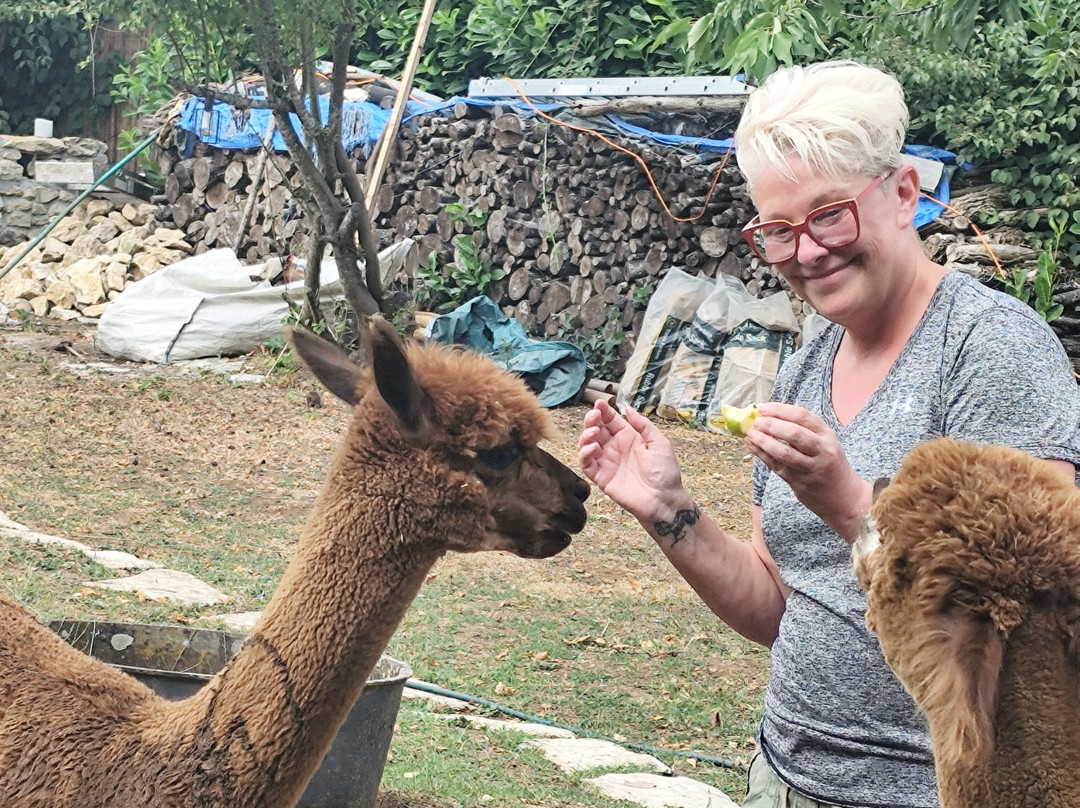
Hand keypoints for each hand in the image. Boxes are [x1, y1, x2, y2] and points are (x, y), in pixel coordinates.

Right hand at [578, 400, 687, 522]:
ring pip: (587, 444)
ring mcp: (606, 462)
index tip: (599, 403)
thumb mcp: (659, 443)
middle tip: (593, 415)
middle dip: (591, 420)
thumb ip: (643, 425)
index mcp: (628, 437)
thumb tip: (628, 408)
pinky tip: (593, 448)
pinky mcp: (601, 477)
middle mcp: (615, 448)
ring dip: (586, 436)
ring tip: (594, 432)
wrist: (664, 500)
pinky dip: (585, 454)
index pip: (610, 420)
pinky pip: (586, 464)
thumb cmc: (665, 473)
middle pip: (596, 429)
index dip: (603, 411)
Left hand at [744, 403, 870, 541]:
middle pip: (794, 434)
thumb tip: (770, 415)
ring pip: (784, 452)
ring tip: (750, 434)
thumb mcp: (825, 442)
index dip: (780, 410)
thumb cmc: (830, 464)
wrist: (844, 497)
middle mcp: (821, 450)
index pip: (803, 416)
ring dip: (763, 441)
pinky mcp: (799, 483)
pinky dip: (762, 455)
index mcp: (828, 435)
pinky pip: (777, 466)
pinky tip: (752, 446)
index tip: (763, 408)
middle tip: (756, 421)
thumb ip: (803, 429)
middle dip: (771, 425)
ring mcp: (810, 468)